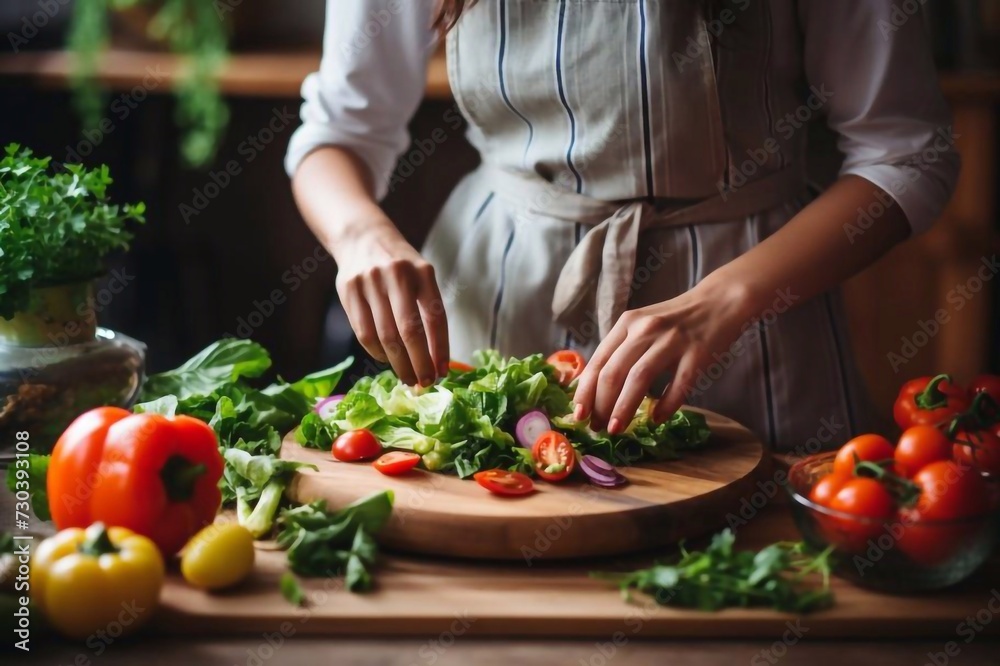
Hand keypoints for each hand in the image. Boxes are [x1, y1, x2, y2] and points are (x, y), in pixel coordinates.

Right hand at [333, 216, 448, 385]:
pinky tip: (387, 359)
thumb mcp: (421, 276)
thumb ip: (428, 309)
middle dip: (418, 363)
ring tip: (408, 378)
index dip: (440, 349)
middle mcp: (396, 275)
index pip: (435, 318)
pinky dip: (378, 353)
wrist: (363, 237)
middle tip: (424, 383)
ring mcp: (369, 282)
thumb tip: (437, 358)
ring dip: (398, 364)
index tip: (443, 372)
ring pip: (384, 336)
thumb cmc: (400, 267)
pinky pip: (363, 333)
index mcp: (422, 272)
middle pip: (408, 332)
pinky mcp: (348, 291)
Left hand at [573, 278, 753, 432]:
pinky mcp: (697, 353)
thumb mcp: (643, 325)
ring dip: (624, 407)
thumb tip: (596, 389)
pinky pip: (678, 384)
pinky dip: (666, 405)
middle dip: (601, 405)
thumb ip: (622, 349)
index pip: (599, 361)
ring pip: (639, 378)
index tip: (578, 415)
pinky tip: (657, 419)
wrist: (719, 301)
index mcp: (628, 323)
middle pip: (614, 372)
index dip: (585, 391)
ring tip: (616, 428)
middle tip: (597, 427)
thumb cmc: (677, 320)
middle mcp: (645, 329)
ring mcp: (672, 340)